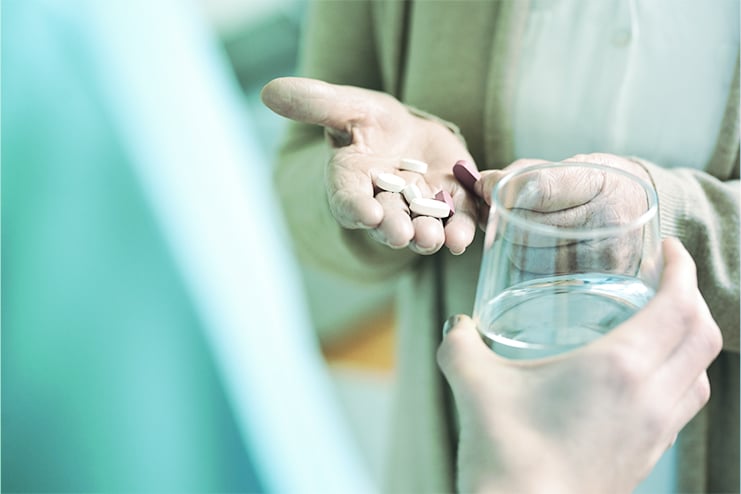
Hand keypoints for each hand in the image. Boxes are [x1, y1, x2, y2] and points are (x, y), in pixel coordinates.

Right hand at [261, 77, 477, 254]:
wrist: (408, 136)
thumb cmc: (370, 123)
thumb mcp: (347, 107)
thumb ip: (317, 104)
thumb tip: (270, 92)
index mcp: (352, 182)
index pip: (349, 199)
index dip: (356, 208)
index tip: (366, 213)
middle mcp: (384, 202)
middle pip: (387, 220)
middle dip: (394, 228)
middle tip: (401, 235)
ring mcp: (419, 209)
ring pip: (422, 227)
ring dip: (428, 235)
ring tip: (434, 239)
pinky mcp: (451, 205)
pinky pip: (456, 221)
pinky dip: (461, 231)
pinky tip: (464, 237)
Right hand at [437, 238, 721, 493]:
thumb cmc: (507, 456)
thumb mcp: (474, 383)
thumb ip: (460, 343)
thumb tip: (457, 326)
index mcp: (620, 367)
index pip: (680, 305)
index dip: (683, 269)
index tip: (669, 250)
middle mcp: (651, 396)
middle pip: (704, 335)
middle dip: (692, 297)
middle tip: (664, 279)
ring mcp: (654, 432)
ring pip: (701, 373)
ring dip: (691, 340)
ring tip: (658, 324)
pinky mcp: (646, 458)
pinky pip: (683, 405)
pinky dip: (680, 377)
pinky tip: (640, 379)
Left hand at [474, 153, 653, 273]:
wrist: (641, 213)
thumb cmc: (595, 186)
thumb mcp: (567, 167)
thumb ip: (521, 174)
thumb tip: (478, 185)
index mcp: (600, 182)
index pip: (539, 188)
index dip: (503, 188)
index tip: (484, 186)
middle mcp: (608, 221)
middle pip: (527, 225)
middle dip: (503, 218)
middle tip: (496, 211)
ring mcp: (605, 257)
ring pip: (526, 255)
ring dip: (512, 243)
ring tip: (520, 231)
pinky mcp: (596, 284)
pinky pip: (538, 277)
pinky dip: (526, 264)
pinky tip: (536, 251)